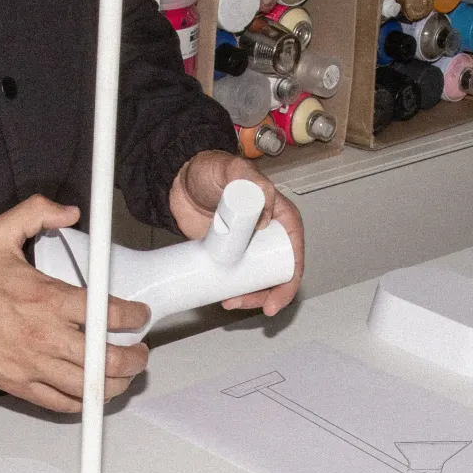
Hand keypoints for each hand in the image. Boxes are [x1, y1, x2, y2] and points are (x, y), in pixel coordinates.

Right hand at [0, 195, 150, 412]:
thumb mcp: (0, 235)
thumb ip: (35, 214)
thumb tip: (66, 211)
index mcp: (49, 300)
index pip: (108, 313)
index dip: (134, 316)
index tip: (138, 316)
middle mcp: (47, 336)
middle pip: (107, 358)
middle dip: (133, 358)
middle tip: (139, 352)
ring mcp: (36, 365)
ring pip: (90, 386)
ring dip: (116, 384)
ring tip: (123, 376)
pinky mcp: (22, 385)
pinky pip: (61, 403)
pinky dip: (82, 402)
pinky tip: (90, 394)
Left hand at [167, 150, 304, 315]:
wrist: (179, 182)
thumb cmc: (209, 169)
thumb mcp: (235, 170)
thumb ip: (253, 183)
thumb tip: (267, 218)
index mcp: (278, 213)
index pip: (294, 250)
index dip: (290, 278)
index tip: (277, 297)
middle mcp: (268, 232)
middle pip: (279, 272)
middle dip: (267, 294)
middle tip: (245, 302)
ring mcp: (249, 244)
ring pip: (259, 279)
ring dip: (250, 297)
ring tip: (230, 302)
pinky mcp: (230, 253)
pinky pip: (239, 277)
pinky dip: (235, 291)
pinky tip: (225, 297)